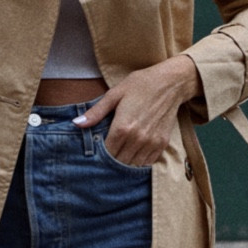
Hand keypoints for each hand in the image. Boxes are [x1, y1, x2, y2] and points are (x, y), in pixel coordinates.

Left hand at [75, 55, 200, 166]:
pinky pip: (148, 163)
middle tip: (106, 157)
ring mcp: (151, 142)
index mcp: (122, 127)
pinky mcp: (162, 143)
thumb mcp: (115, 94)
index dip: (100, 155)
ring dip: (125, 163)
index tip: (96, 153)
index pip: (107, 153)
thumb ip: (96, 112)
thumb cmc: (141, 85)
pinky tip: (133, 155)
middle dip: (111, 162)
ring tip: (119, 157)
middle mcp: (137, 138)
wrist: (171, 82)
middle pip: (119, 162)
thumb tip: (76, 124)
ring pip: (133, 165)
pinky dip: (139, 162)